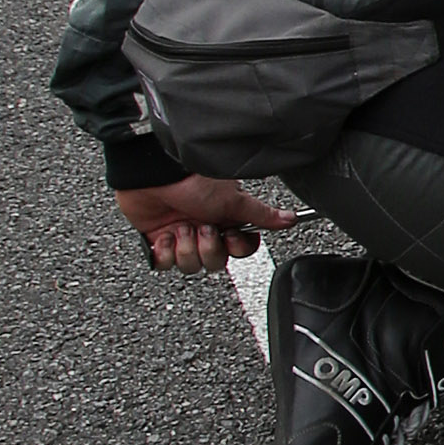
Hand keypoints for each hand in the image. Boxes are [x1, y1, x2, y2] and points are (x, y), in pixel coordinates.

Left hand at [118, 174, 297, 274]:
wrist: (153, 178)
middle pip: (216, 262)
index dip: (235, 248)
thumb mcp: (234, 200)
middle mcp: (205, 229)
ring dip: (186, 247)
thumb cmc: (192, 181)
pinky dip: (164, 251)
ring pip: (190, 266)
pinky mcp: (158, 242)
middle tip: (202, 228)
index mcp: (226, 219)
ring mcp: (181, 236)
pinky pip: (164, 264)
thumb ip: (262, 214)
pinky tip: (164, 235)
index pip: (240, 248)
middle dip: (208, 247)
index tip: (230, 236)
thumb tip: (291, 218)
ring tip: (181, 227)